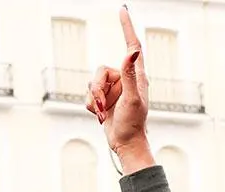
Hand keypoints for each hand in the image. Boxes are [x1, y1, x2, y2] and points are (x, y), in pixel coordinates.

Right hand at [86, 6, 154, 173]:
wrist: (125, 144)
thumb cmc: (133, 124)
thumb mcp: (132, 99)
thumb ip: (130, 75)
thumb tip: (132, 52)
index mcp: (137, 76)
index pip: (132, 46)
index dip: (127, 27)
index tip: (123, 10)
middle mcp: (124, 79)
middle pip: (101, 69)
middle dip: (96, 88)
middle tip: (101, 105)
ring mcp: (113, 89)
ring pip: (92, 82)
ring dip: (93, 99)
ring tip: (102, 112)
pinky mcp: (103, 98)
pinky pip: (88, 94)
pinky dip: (90, 105)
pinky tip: (100, 115)